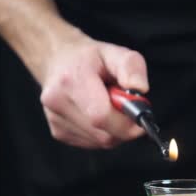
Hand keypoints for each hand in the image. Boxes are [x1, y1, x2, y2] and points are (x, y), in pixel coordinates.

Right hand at [37, 32, 147, 148]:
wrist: (56, 61)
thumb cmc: (87, 58)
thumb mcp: (114, 52)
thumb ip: (131, 67)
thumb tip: (141, 89)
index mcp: (72, 80)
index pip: (101, 116)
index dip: (126, 123)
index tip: (140, 117)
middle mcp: (58, 102)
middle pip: (103, 134)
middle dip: (123, 126)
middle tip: (124, 107)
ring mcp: (55, 120)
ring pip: (100, 142)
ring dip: (113, 130)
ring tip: (107, 106)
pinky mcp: (58, 133)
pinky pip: (92, 143)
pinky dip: (101, 133)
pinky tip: (96, 114)